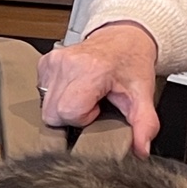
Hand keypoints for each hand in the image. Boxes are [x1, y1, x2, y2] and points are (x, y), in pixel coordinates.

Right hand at [37, 22, 159, 155]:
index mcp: (90, 70)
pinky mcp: (45, 62)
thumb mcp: (142, 95)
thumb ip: (144, 124)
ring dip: (64, 107)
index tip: (99, 107)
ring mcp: (53, 61)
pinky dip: (57, 96)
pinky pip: (42, 94)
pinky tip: (75, 88)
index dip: (84, 117)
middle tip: (92, 103)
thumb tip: (141, 149)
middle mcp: (66, 63)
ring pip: (44, 107)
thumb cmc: (131, 63)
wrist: (124, 38)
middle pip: (52, 114)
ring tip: (84, 95)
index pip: (69, 112)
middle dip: (72, 116)